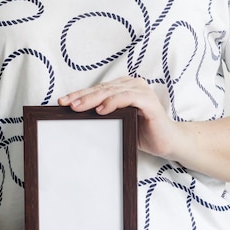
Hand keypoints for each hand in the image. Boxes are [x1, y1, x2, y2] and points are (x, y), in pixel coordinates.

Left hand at [58, 76, 177, 158]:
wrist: (167, 143)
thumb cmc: (141, 133)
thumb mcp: (118, 123)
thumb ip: (104, 116)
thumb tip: (77, 117)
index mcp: (124, 88)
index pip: (98, 89)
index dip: (79, 94)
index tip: (61, 102)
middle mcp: (133, 85)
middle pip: (102, 89)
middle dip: (82, 96)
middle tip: (66, 104)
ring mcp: (142, 91)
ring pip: (112, 91)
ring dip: (93, 99)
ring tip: (78, 107)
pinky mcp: (149, 102)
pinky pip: (128, 98)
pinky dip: (113, 102)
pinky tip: (101, 109)